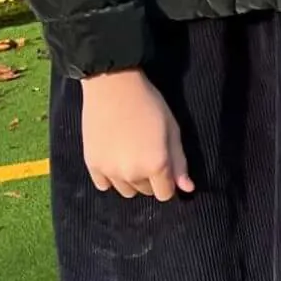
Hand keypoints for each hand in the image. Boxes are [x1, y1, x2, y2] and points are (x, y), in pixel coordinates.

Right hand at [80, 69, 194, 200]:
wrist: (112, 86)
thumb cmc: (148, 104)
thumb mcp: (172, 130)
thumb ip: (179, 162)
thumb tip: (187, 188)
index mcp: (156, 165)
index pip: (165, 194)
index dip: (168, 182)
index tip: (165, 166)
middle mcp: (132, 174)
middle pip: (146, 191)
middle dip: (150, 178)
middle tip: (146, 153)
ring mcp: (110, 171)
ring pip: (126, 191)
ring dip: (131, 180)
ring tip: (130, 156)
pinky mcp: (92, 164)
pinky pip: (104, 185)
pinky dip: (110, 178)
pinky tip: (114, 160)